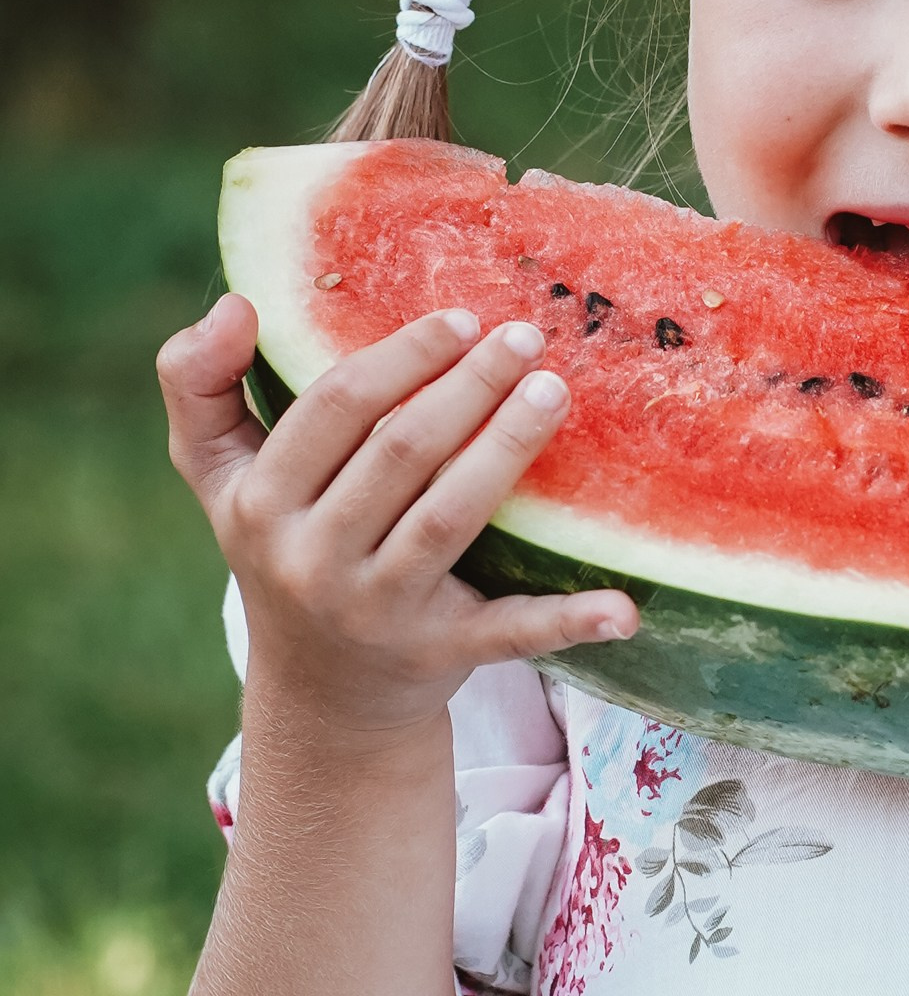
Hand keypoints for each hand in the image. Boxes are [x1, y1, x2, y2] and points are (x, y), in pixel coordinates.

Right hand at [158, 292, 638, 734]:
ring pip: (450, 516)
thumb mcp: (219, 476)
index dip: (402, 355)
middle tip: (526, 336)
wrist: (318, 691)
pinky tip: (623, 605)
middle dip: (468, 386)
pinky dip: (568, 621)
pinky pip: (509, 632)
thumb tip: (234, 303)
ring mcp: (378, 612)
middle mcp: (313, 560)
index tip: (461, 318)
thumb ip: (199, 383)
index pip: (334, 407)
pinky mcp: (440, 655)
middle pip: (400, 452)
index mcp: (261, 504)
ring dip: (508, 446)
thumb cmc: (281, 547)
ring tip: (555, 390)